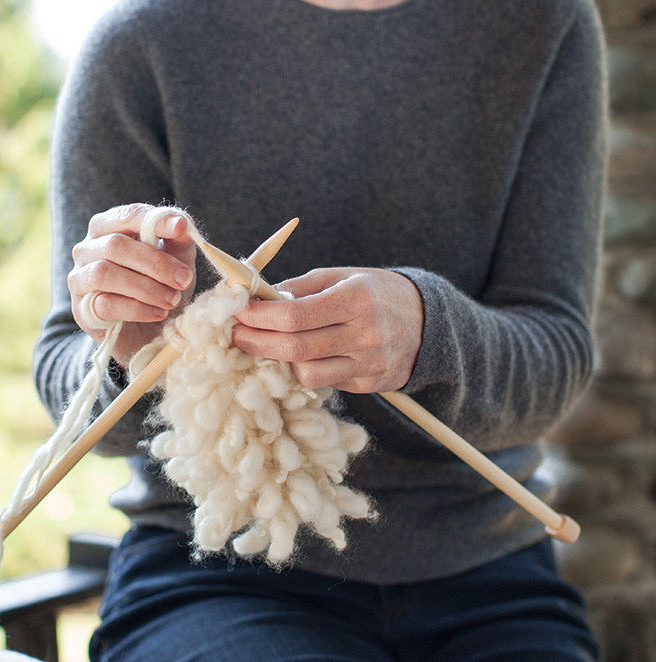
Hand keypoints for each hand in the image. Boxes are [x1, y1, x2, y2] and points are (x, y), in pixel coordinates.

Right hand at [68, 203, 196, 365]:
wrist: (148, 331)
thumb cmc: (160, 285)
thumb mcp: (177, 259)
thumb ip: (179, 239)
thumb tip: (181, 224)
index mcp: (109, 227)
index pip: (126, 215)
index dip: (153, 220)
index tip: (181, 228)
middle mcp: (87, 249)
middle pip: (115, 245)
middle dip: (155, 262)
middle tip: (184, 279)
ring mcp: (79, 278)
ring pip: (105, 273)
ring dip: (146, 287)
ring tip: (173, 300)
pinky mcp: (81, 309)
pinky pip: (105, 304)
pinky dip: (137, 309)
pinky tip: (159, 313)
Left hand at [230, 268, 423, 393]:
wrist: (426, 321)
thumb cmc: (374, 292)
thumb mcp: (341, 276)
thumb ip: (299, 287)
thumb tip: (256, 298)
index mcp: (355, 299)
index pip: (295, 314)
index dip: (259, 316)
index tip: (237, 312)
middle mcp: (365, 334)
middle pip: (295, 348)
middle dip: (256, 342)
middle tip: (235, 334)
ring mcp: (369, 364)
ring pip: (307, 374)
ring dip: (277, 361)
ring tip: (264, 346)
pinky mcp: (369, 384)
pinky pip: (324, 382)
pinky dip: (302, 370)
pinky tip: (295, 357)